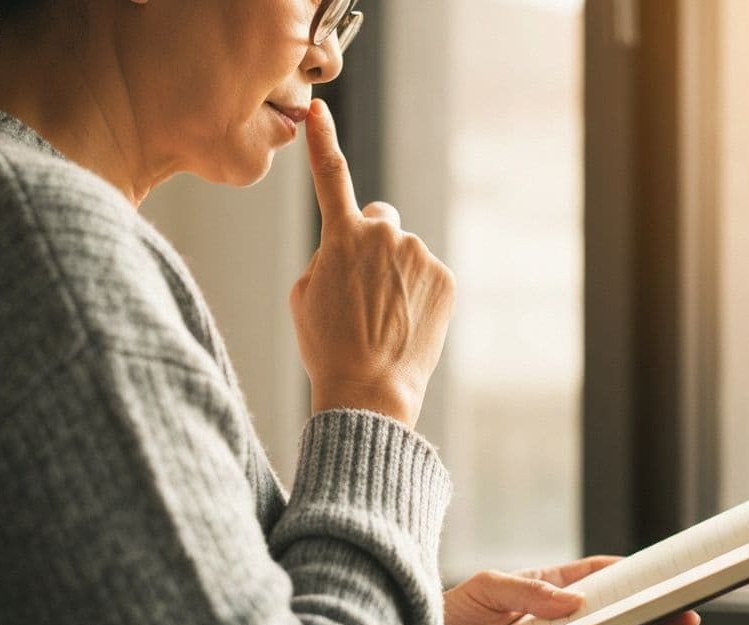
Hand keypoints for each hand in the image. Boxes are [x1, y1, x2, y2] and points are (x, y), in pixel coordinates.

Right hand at [290, 99, 455, 429]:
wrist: (369, 389)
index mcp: (342, 237)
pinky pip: (426, 273)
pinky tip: (405, 323)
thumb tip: (348, 249)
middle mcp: (385, 236)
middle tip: (362, 290)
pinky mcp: (445, 277)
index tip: (318, 110)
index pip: (330, 176)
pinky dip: (417, 292)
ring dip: (394, 274)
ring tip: (382, 318)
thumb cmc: (327, 346)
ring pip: (403, 253)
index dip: (321, 142)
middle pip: (377, 221)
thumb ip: (324, 258)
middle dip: (370, 243)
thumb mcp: (304, 297)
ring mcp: (419, 255)